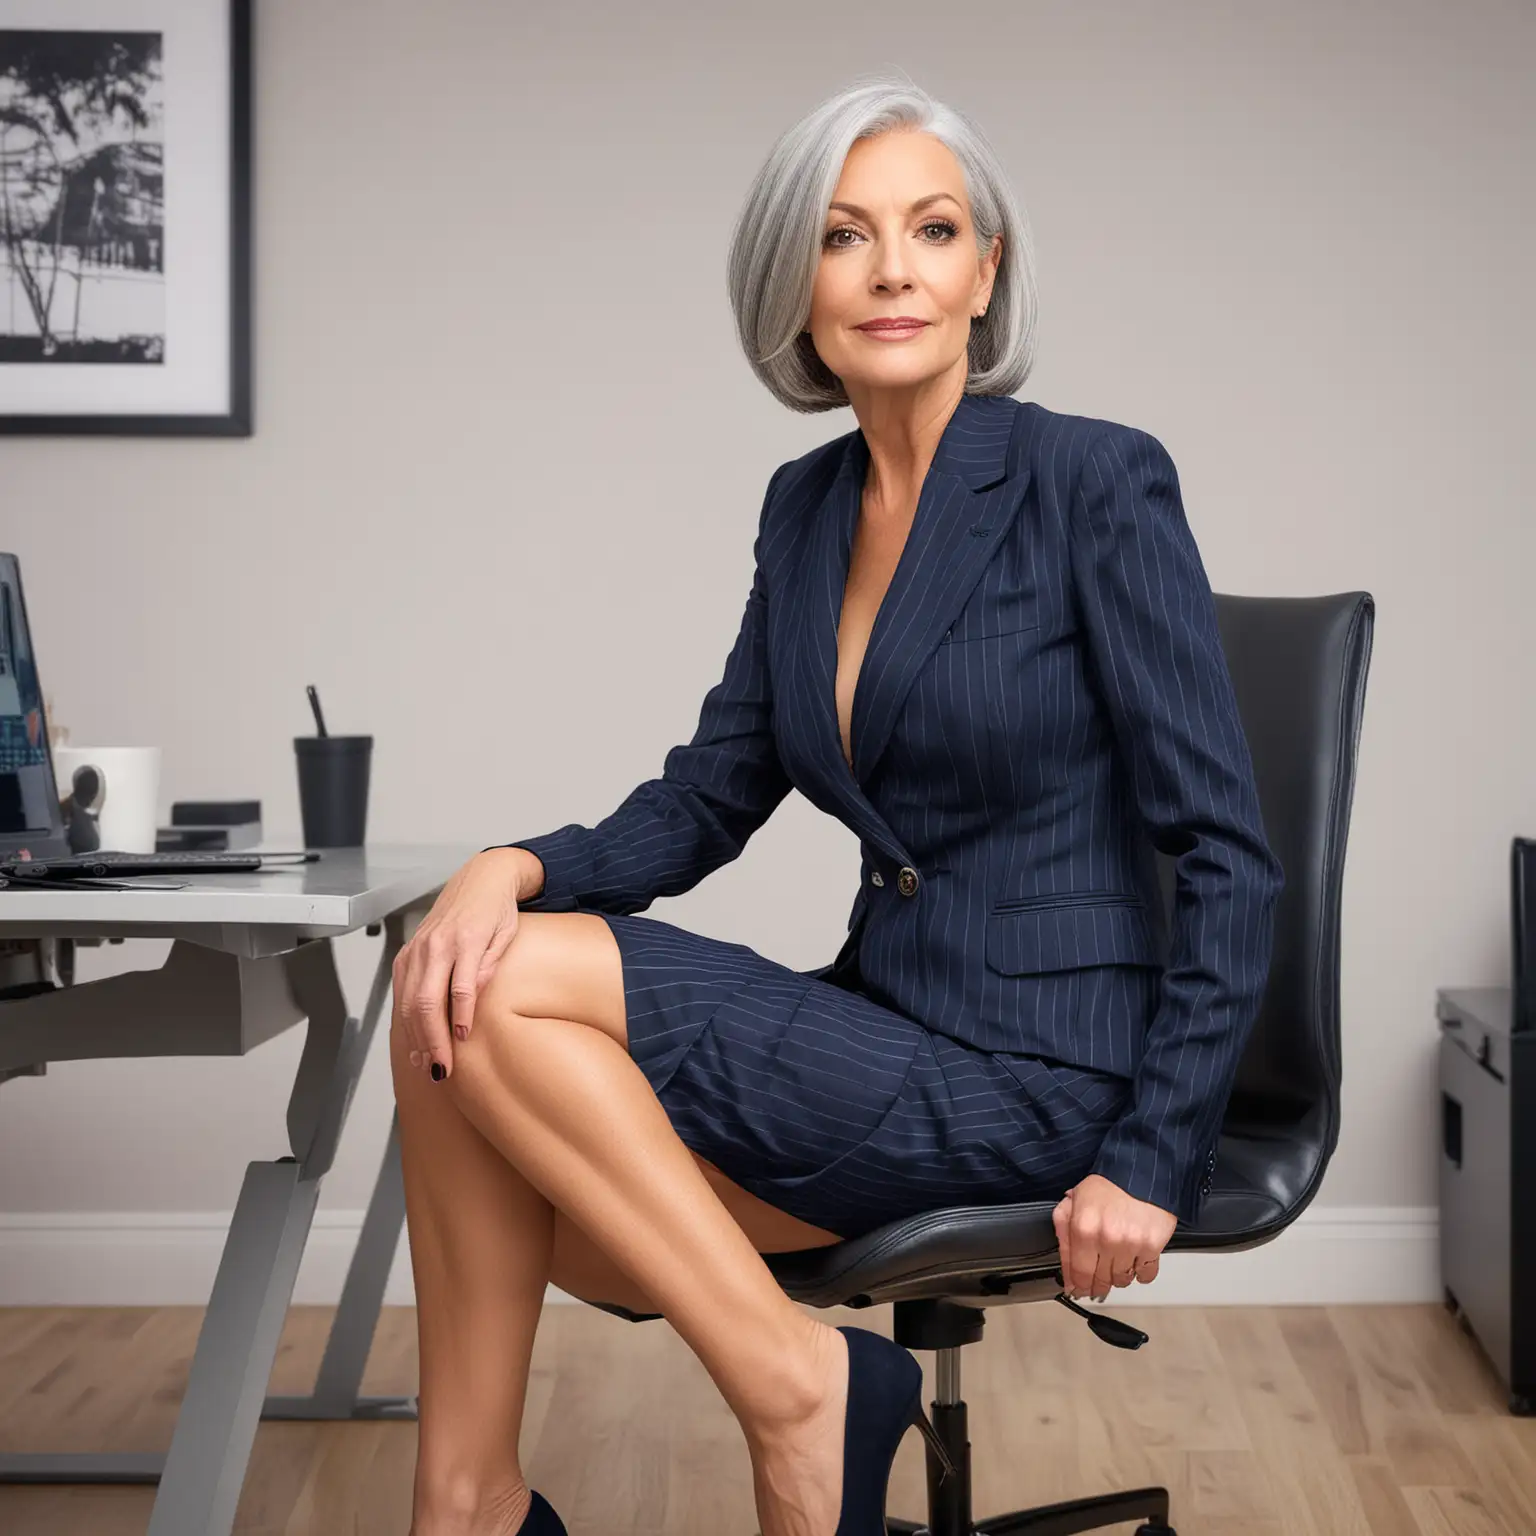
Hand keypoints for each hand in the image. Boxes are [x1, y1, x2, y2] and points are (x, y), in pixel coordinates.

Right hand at [391, 848, 526, 1080]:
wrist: (480, 879)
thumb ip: (490, 964)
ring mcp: (417, 949)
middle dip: (432, 1039)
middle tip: (442, 1068)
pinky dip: (406, 1020)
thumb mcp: (507, 933)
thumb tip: (473, 999)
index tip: (463, 1042)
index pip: (459, 987)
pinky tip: (414, 1041)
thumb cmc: (497, 909)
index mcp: (464, 938)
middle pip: (426, 1001)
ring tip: (426, 1063)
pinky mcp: (408, 953)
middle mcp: (435, 945)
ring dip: (416, 1036)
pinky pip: (402, 992)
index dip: (460, 1018)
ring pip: (409, 1001)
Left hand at [1052, 1173, 1176, 1299]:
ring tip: (1117, 1262)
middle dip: (1096, 1284)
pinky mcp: (1152, 1246)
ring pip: (1122, 1280)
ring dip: (1118, 1276)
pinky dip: (1141, 1273)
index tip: (1077, 1290)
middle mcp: (1105, 1238)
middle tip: (1097, 1281)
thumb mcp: (1074, 1201)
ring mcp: (1130, 1244)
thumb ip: (1063, 1231)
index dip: (1077, 1286)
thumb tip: (1065, 1265)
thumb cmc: (1108, 1186)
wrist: (1141, 1173)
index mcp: (1082, 1227)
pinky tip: (1135, 1261)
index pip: (1077, 1272)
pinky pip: (1145, 1275)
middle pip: (1100, 1281)